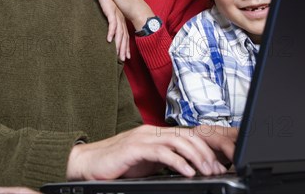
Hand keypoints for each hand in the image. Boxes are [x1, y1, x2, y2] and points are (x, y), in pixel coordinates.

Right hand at [66, 125, 232, 180]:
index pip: (187, 135)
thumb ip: (165, 160)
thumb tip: (188, 167)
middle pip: (187, 136)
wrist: (87, 163)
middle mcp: (150, 132)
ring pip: (178, 141)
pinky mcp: (134, 148)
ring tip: (205, 171)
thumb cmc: (116, 164)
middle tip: (216, 169)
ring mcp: (142, 138)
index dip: (205, 147)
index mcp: (155, 134)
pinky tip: (187, 172)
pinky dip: (178, 162)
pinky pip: (162, 152)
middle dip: (205, 152)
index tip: (217, 163)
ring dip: (196, 157)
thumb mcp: (146, 162)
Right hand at [98, 0, 130, 60]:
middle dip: (123, 48)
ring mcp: (116, 16)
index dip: (125, 46)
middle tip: (124, 59)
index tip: (125, 55)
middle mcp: (120, 19)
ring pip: (119, 33)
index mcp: (120, 20)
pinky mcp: (111, 11)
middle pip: (123, 37)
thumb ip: (109, 18)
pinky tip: (109, 39)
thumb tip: (106, 29)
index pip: (124, 35)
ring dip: (118, 44)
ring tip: (118, 54)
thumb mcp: (109, 10)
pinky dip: (111, 32)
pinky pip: (111, 23)